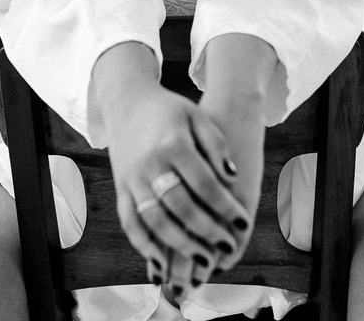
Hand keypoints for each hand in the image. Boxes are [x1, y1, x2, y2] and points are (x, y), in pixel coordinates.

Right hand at [106, 84, 251, 295]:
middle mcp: (149, 164)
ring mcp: (132, 178)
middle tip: (226, 246)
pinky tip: (162, 263)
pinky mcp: (121, 188)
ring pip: (154, 220)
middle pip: (180, 206)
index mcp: (172, 144)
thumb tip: (233, 177)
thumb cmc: (169, 110)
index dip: (225, 207)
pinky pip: (130, 222)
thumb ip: (216, 145)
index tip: (243, 224)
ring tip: (202, 261)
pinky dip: (144, 245)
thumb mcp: (197, 116)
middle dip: (206, 231)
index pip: (204, 184)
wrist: (127, 100)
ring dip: (178, 245)